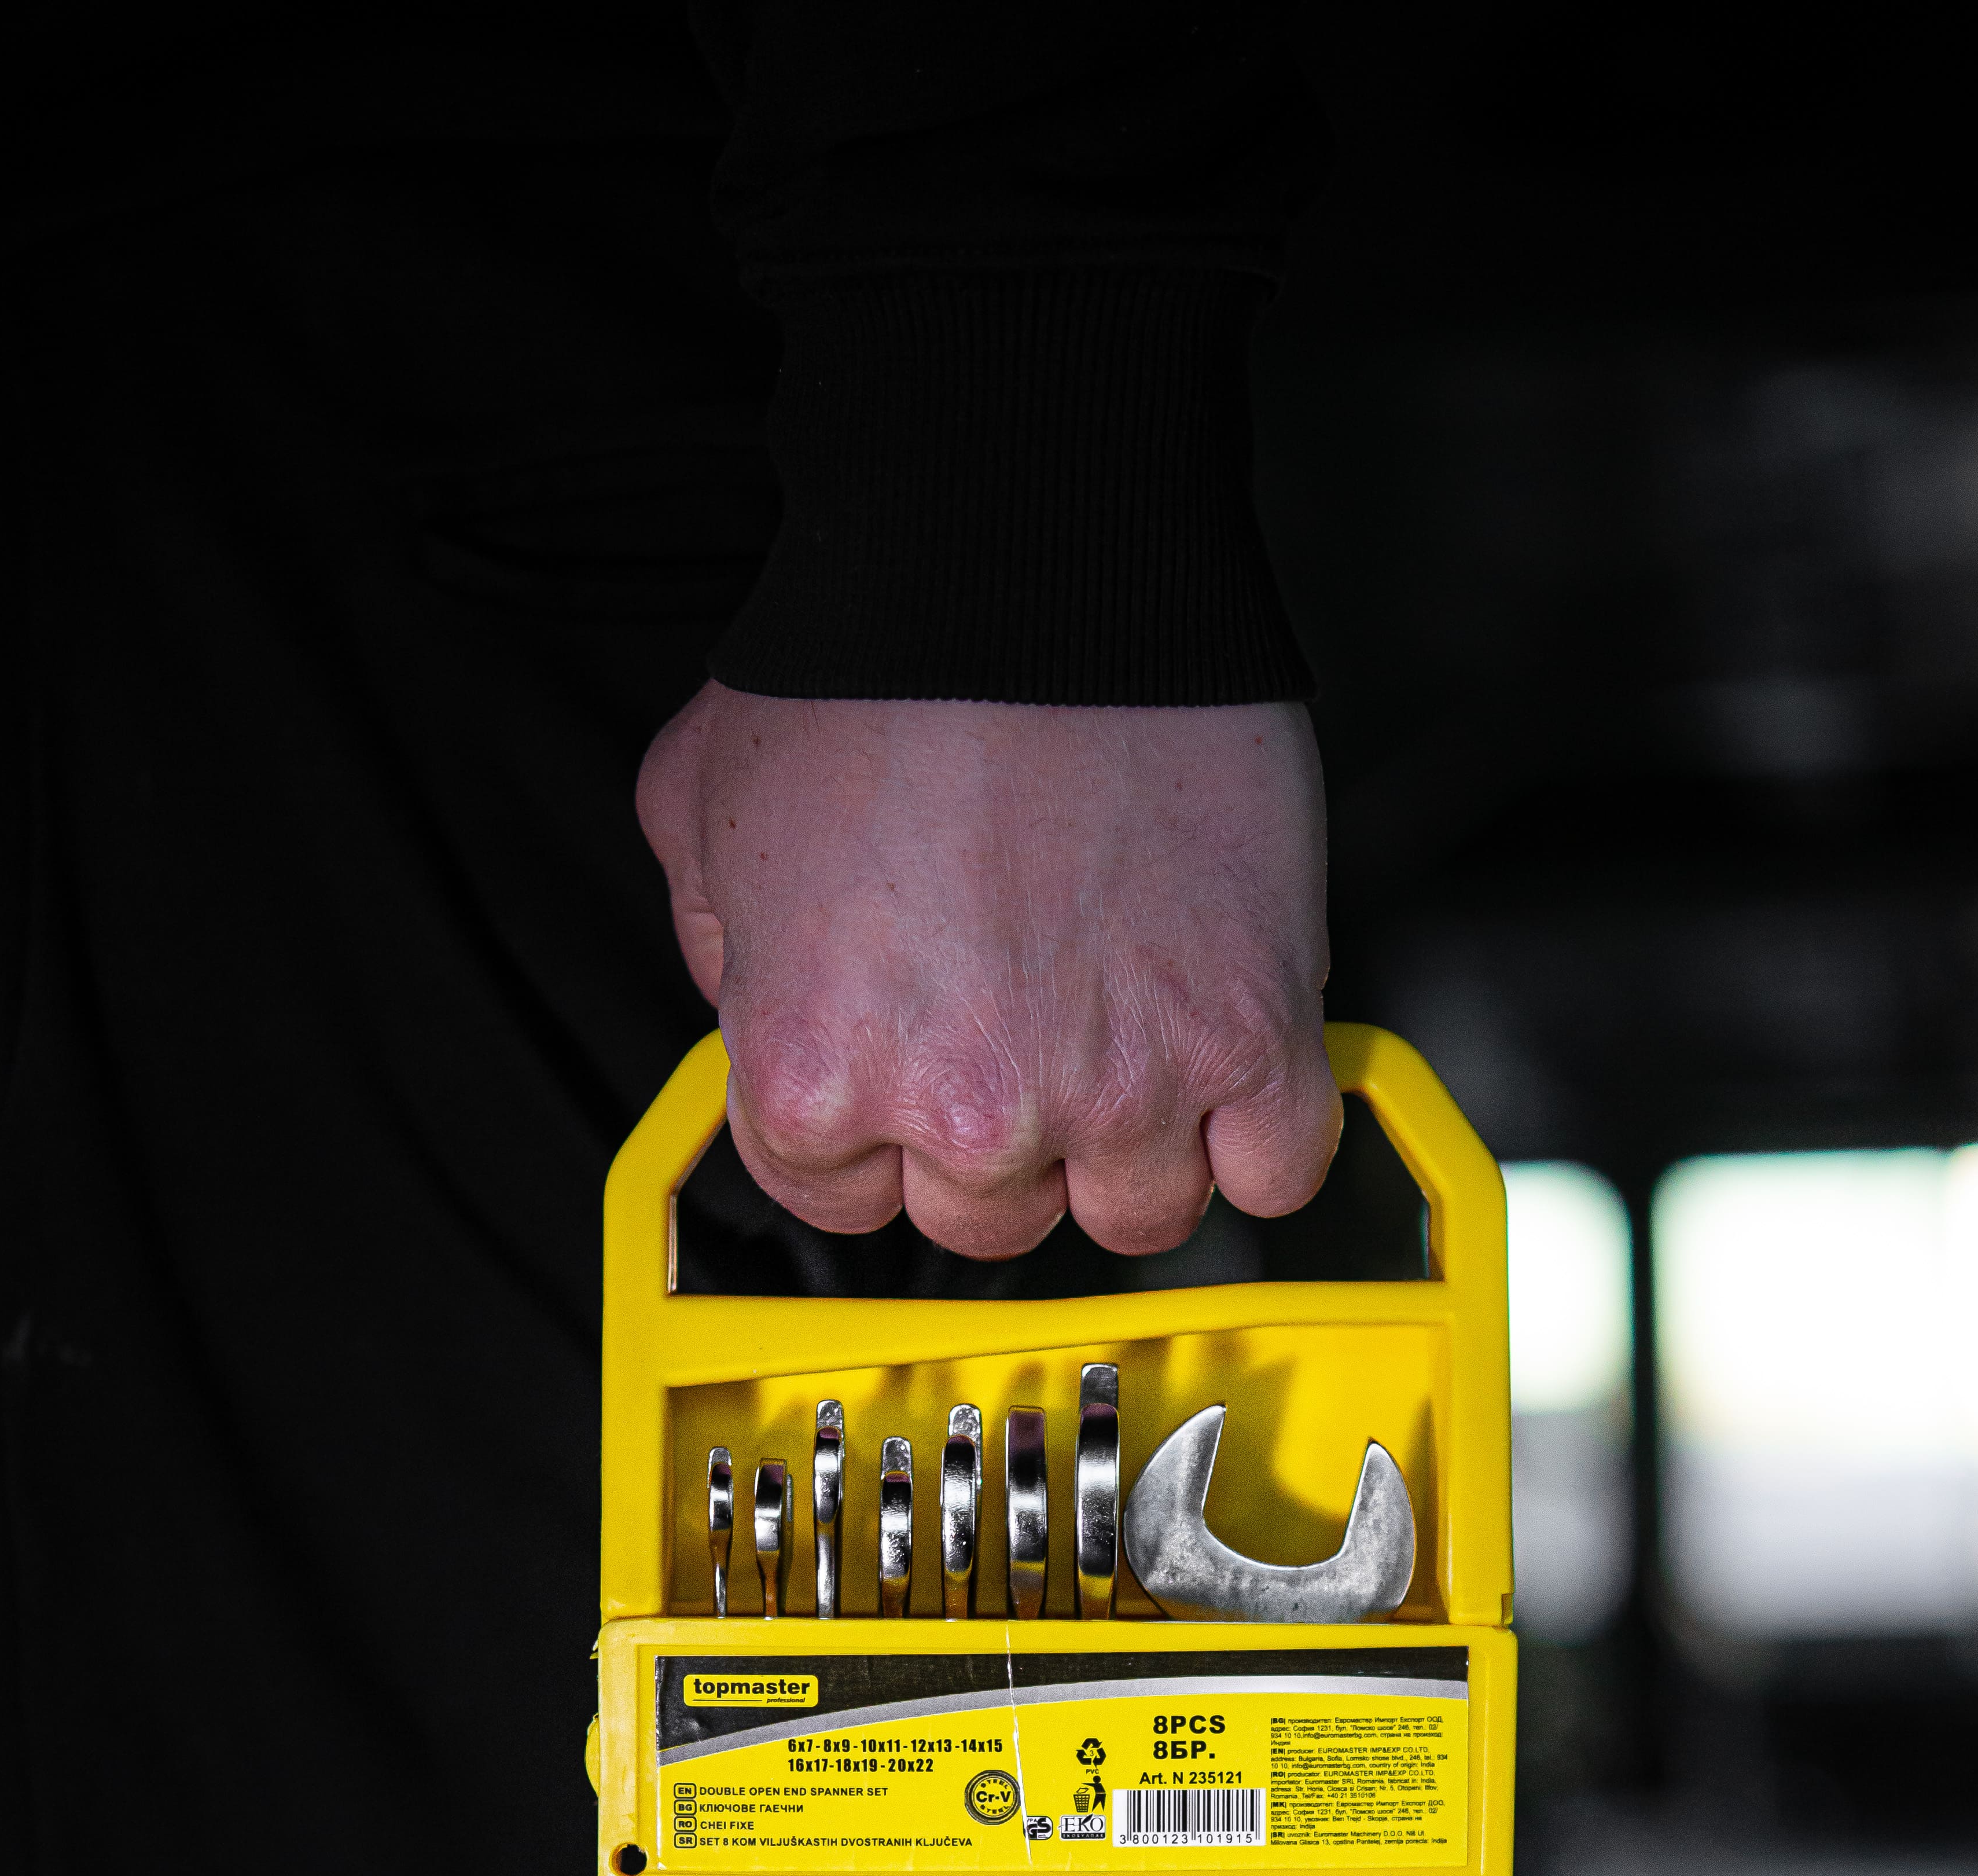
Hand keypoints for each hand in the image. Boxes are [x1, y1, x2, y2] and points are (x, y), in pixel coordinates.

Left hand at [635, 684, 1340, 1258]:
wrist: (1028, 554)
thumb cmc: (874, 658)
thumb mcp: (701, 804)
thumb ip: (718, 942)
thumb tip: (756, 998)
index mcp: (817, 1074)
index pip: (840, 1202)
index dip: (876, 1132)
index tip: (913, 1062)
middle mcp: (968, 1108)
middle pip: (991, 1219)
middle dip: (1002, 1137)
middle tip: (1023, 1015)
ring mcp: (1118, 1083)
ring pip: (1136, 1213)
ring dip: (1134, 1144)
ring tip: (1128, 1030)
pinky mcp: (1249, 1034)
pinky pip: (1276, 1169)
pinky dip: (1260, 1135)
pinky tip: (1231, 1066)